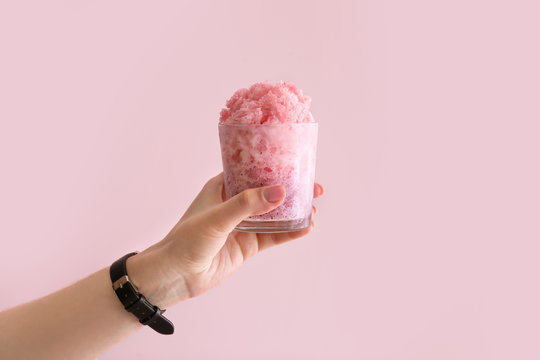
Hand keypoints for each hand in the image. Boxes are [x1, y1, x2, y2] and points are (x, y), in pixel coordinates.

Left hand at [129, 172, 323, 307]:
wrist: (176, 275)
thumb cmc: (186, 240)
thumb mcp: (217, 217)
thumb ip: (248, 205)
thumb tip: (280, 192)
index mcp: (223, 187)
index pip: (253, 170)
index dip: (275, 167)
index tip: (297, 163)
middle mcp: (235, 203)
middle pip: (269, 192)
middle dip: (291, 189)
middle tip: (314, 187)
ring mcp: (243, 225)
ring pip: (274, 214)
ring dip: (293, 211)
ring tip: (314, 207)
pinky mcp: (248, 245)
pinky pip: (273, 235)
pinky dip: (289, 232)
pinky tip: (306, 228)